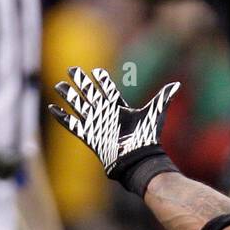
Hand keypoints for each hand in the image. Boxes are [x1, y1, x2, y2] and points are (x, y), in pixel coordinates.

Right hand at [48, 67, 179, 194]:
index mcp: (120, 109)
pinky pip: (72, 124)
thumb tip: (176, 84)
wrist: (138, 159)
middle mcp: (107, 115)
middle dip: (82, 82)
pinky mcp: (89, 135)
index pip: (109, 91)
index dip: (102, 81)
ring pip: (79, 106)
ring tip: (59, 86)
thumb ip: (163, 98)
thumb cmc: (147, 137)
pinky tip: (53, 108)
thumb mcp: (155, 113)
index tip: (96, 71)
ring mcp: (97, 124)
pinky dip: (62, 117)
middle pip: (91, 95)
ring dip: (68, 95)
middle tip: (72, 70)